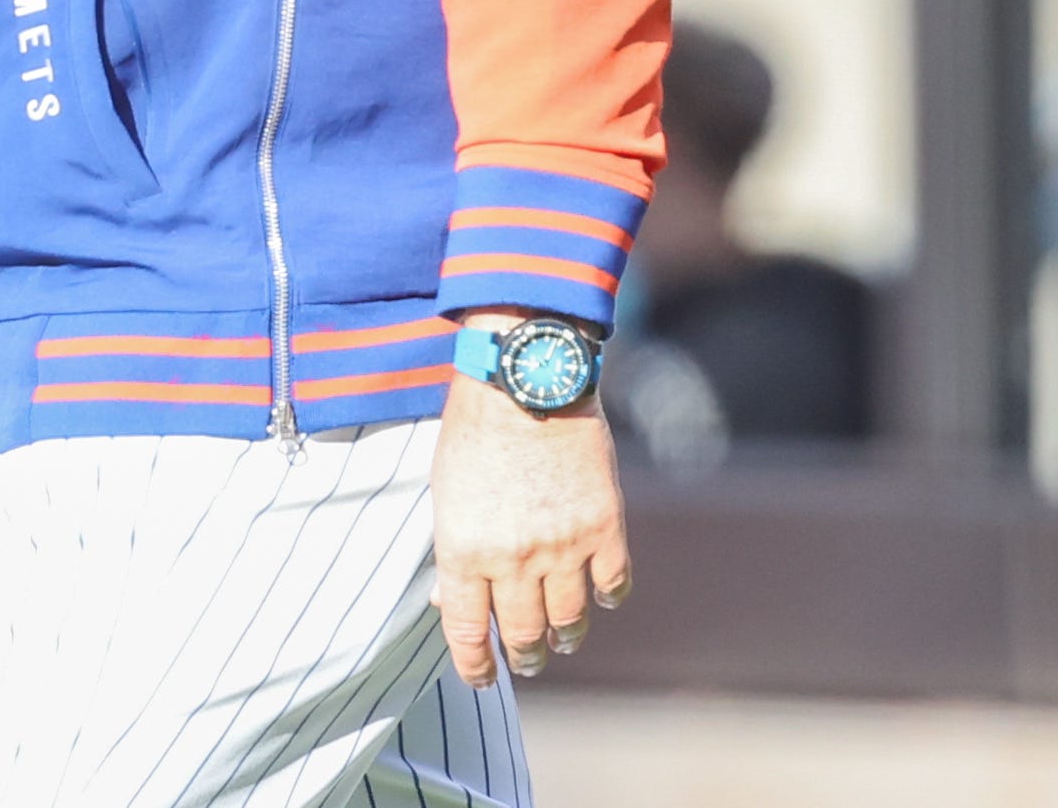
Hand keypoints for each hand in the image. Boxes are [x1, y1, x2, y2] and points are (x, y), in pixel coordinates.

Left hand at [429, 322, 631, 687]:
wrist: (526, 380)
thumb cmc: (474, 432)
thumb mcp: (444, 493)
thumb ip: (450, 551)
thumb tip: (450, 602)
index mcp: (463, 550)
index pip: (467, 632)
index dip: (475, 666)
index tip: (482, 678)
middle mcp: (513, 559)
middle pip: (522, 634)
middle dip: (523, 656)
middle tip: (527, 659)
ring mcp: (563, 546)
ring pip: (568, 620)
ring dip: (564, 637)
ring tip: (561, 638)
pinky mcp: (604, 526)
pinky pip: (612, 585)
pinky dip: (605, 597)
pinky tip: (598, 597)